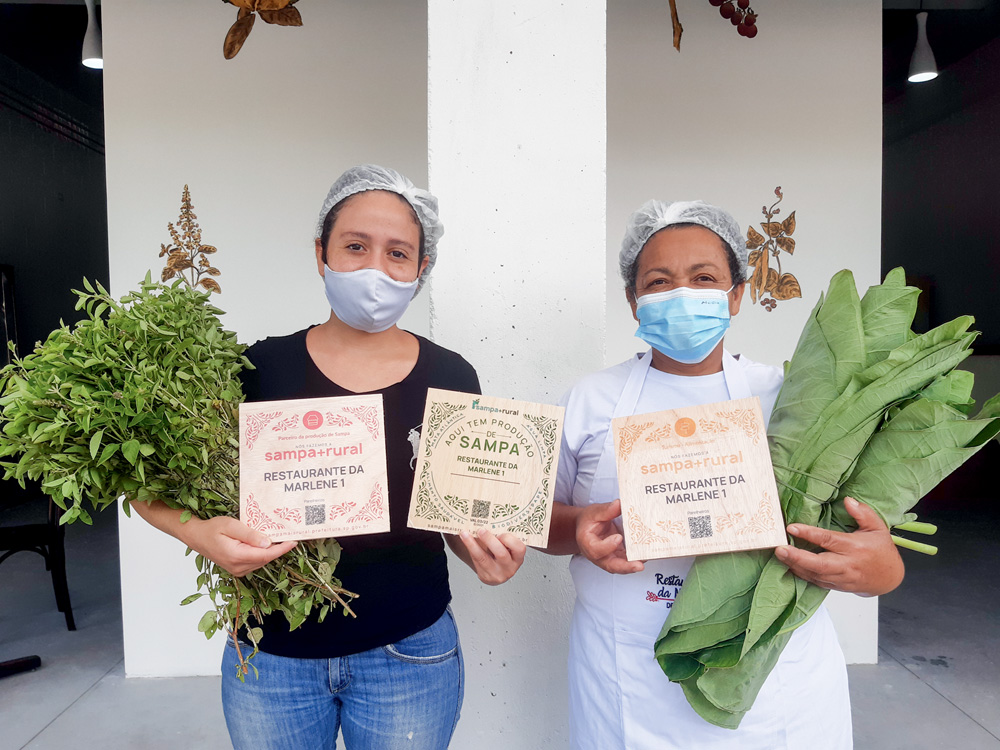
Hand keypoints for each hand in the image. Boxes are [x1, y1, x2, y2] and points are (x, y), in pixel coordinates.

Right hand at [183, 516, 297, 576]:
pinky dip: (263, 554)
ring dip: (272, 551)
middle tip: (290, 536)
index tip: (294, 541)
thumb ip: (249, 535)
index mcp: (237, 556)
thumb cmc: (212, 529)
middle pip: (265, 559)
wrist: (197, 537)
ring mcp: (238, 570)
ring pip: (261, 561)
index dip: (282, 549)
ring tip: (281, 538)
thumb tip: (267, 542)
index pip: (265, 555)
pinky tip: (266, 544)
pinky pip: (255, 562)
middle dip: (279, 549)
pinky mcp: (238, 568)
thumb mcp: (231, 526)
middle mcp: (238, 567)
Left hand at [455, 528, 525, 584]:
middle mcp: (510, 567)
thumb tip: (494, 510)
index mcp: (518, 557)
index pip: (519, 549)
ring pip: (484, 559)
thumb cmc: (501, 552)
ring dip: (474, 544)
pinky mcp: (485, 576)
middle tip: (481, 530)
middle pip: (501, 554)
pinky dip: (469, 547)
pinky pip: (476, 561)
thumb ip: (503, 533)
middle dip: (490, 541)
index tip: (501, 532)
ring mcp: (497, 574)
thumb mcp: (507, 545)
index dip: (510, 540)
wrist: (493, 569)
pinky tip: (464, 538)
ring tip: (465, 533)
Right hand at [576, 499, 643, 574]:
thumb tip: (619, 504)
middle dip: (626, 567)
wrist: (587, 528)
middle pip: (611, 566)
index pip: (596, 550)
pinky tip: (647, 554)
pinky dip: (637, 560)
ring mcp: (608, 559)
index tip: (618, 537)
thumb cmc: (588, 521)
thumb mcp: (593, 512)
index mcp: (588, 543)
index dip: (608, 546)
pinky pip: (627, 562)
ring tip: (647, 559)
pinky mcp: (618, 558)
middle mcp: (598, 555)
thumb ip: (606, 510)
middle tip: (638, 565)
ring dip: (634, 565)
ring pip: (621, 567)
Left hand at [775, 497, 903, 595]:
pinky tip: (790, 567)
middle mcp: (847, 564)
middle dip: (797, 557)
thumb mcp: (877, 528)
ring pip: (816, 575)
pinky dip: (802, 576)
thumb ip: (863, 513)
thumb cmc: (881, 550)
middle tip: (779, 549)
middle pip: (819, 563)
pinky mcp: (838, 587)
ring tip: (780, 556)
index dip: (809, 534)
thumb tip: (848, 500)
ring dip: (796, 566)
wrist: (889, 578)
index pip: (828, 540)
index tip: (791, 528)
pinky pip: (817, 582)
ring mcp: (842, 578)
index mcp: (855, 547)